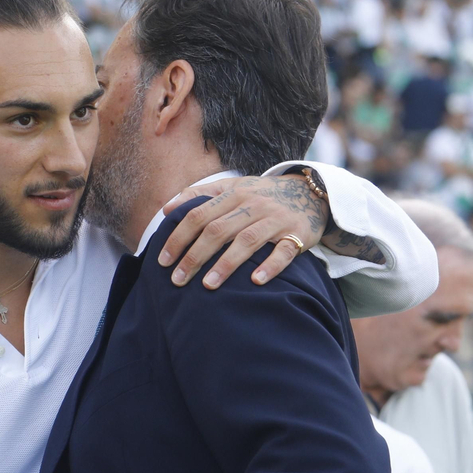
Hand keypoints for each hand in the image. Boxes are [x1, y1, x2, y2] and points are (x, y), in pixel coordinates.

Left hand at [158, 173, 327, 289]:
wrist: (310, 192)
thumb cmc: (261, 195)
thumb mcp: (232, 187)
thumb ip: (199, 195)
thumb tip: (166, 209)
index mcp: (233, 194)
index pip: (198, 215)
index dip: (178, 238)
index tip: (162, 261)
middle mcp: (253, 204)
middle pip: (218, 230)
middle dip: (194, 256)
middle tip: (177, 280)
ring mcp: (275, 219)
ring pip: (247, 240)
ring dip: (226, 264)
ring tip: (208, 285)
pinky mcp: (297, 234)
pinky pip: (284, 251)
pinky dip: (270, 265)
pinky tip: (256, 281)